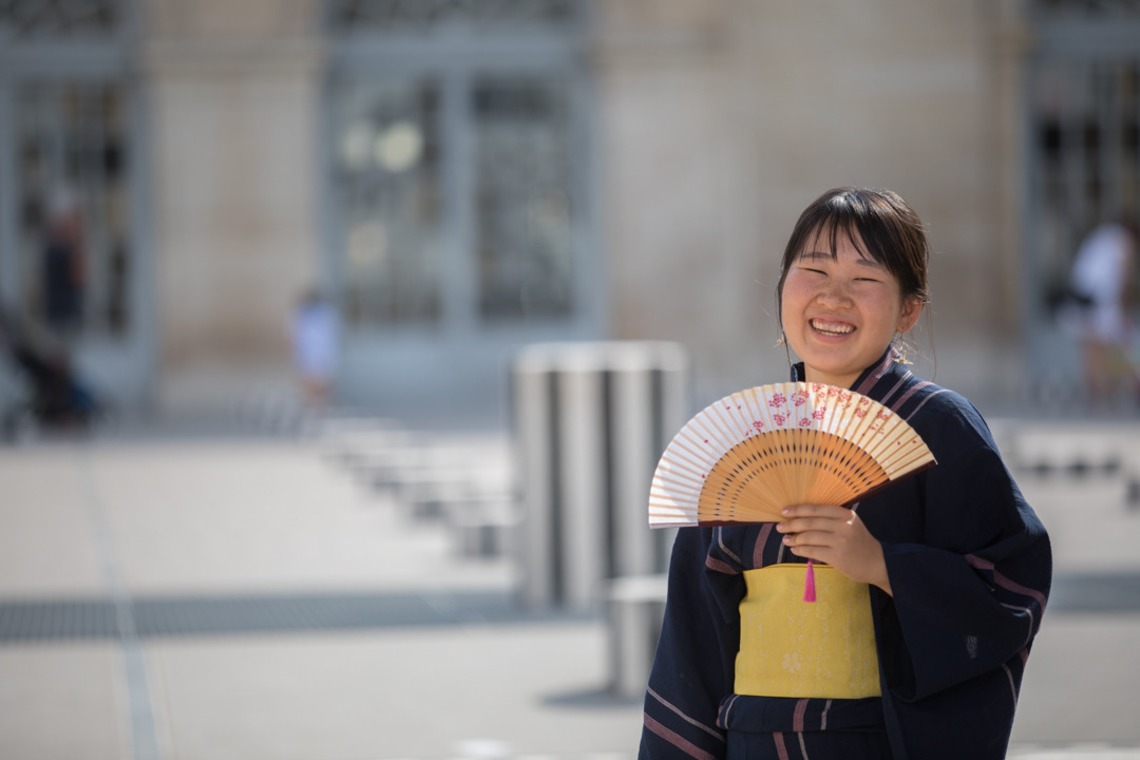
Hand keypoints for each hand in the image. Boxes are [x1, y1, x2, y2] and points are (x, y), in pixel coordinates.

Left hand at [776, 504, 892, 595]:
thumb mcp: (850, 524)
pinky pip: (813, 551)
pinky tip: (795, 548)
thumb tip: (801, 518)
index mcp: (845, 514)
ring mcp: (840, 541)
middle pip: (810, 522)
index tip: (784, 511)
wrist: (878, 563)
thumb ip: (831, 519)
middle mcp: (843, 525)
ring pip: (810, 537)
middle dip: (792, 524)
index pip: (816, 509)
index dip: (798, 509)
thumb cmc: (860, 543)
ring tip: (786, 540)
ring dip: (794, 538)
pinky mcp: (837, 557)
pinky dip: (801, 549)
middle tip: (779, 527)